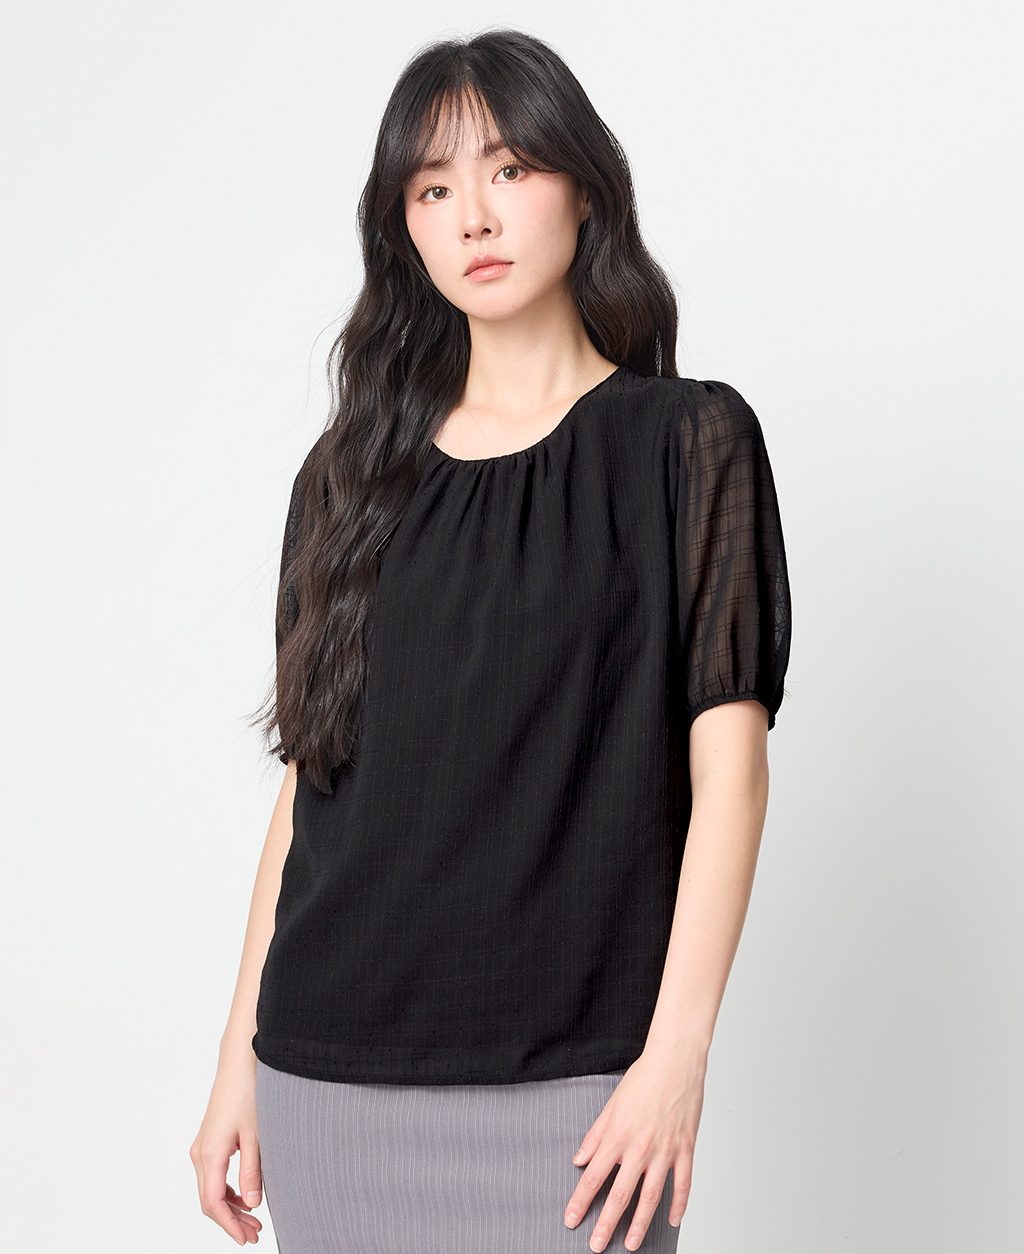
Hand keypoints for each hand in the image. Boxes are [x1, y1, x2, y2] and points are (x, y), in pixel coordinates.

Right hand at [190, 1060, 264, 1245]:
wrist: (238, 1063)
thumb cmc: (248, 1093)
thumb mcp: (256, 1135)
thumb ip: (252, 1171)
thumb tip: (252, 1205)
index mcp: (209, 1155)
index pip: (213, 1204)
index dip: (229, 1225)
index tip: (245, 1239)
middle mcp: (199, 1154)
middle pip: (210, 1201)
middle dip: (231, 1221)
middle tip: (255, 1235)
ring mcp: (201, 1147)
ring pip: (211, 1189)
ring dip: (231, 1207)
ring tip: (253, 1221)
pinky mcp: (208, 1141)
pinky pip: (214, 1175)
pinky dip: (228, 1190)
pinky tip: (246, 1197)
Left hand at [563, 1048, 705, 1250]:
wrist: (675, 1062)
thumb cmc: (644, 1078)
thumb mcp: (611, 1104)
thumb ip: (595, 1135)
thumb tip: (579, 1159)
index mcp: (617, 1136)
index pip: (593, 1176)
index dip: (580, 1201)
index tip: (572, 1219)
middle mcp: (640, 1148)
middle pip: (620, 1194)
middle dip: (606, 1223)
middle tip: (596, 1245)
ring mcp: (665, 1151)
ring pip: (651, 1197)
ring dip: (639, 1223)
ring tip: (631, 1243)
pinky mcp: (685, 1149)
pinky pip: (683, 1184)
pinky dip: (679, 1205)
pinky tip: (672, 1220)